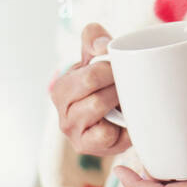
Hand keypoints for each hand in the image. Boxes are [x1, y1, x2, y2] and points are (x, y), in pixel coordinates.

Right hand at [49, 23, 131, 157]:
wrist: (116, 115)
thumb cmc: (104, 83)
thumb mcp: (95, 56)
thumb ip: (93, 38)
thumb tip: (102, 46)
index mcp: (61, 88)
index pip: (91, 75)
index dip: (113, 70)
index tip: (121, 70)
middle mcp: (62, 112)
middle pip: (96, 92)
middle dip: (117, 86)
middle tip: (126, 85)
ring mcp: (74, 133)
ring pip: (100, 108)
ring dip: (118, 103)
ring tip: (124, 100)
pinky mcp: (87, 147)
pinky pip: (107, 135)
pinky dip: (119, 127)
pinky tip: (122, 121)